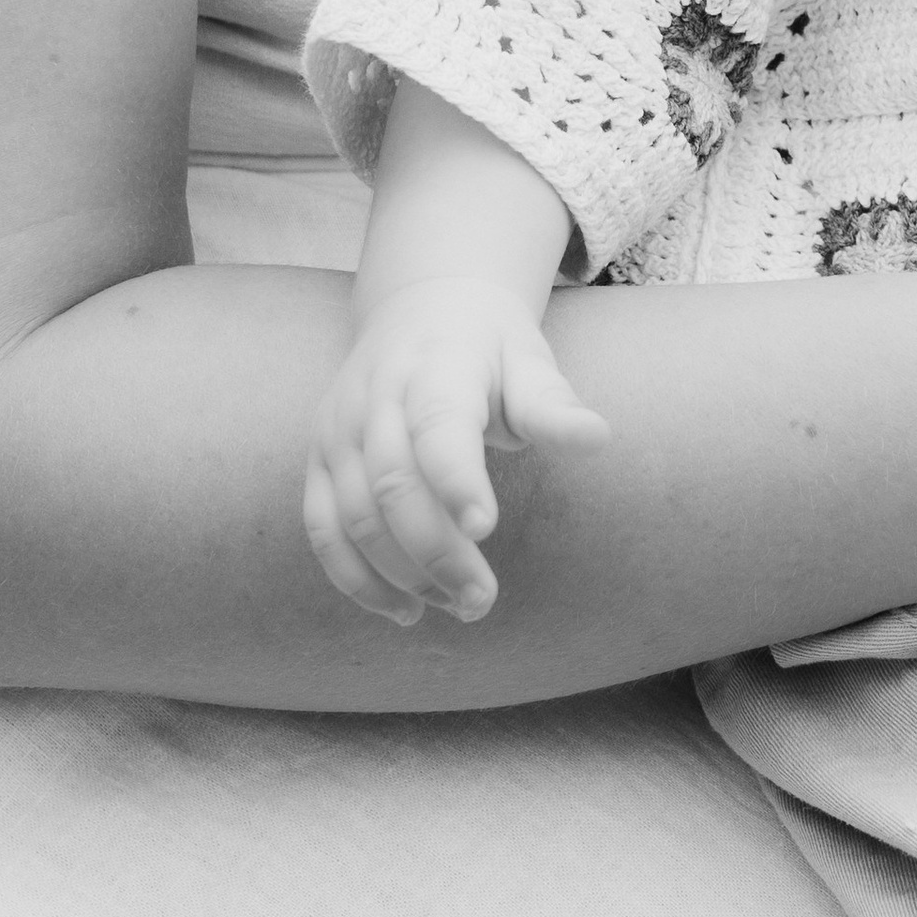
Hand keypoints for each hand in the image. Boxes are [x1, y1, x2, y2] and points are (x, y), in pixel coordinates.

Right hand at [302, 278, 610, 626]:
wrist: (420, 308)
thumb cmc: (489, 347)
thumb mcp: (529, 362)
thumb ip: (554, 407)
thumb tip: (598, 439)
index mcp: (435, 367)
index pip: (437, 427)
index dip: (455, 479)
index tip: (485, 529)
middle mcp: (374, 399)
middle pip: (392, 486)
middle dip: (436, 552)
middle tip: (483, 600)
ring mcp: (337, 431)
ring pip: (354, 516)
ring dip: (401, 574)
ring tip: (458, 606)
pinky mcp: (318, 461)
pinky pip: (322, 528)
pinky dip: (355, 578)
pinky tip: (404, 609)